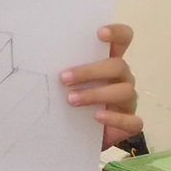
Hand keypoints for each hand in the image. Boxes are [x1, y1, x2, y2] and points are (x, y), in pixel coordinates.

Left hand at [60, 24, 141, 149]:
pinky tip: (97, 117)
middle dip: (89, 71)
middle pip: (118, 66)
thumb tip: (38, 58)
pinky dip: (114, 118)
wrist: (77, 137)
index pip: (123, 40)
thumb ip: (65, 71)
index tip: (99, 33)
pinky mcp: (130, 124)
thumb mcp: (68, 85)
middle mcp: (123, 79)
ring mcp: (128, 102)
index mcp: (110, 63)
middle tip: (64, 79)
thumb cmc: (73, 105)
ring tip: (71, 100)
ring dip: (96, 94)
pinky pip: (131, 120)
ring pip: (124, 91)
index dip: (117, 33)